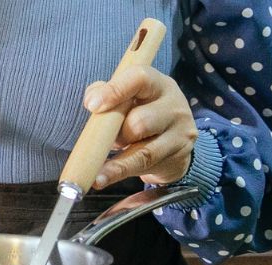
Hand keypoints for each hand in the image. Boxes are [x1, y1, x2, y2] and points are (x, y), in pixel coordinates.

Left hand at [83, 66, 197, 188]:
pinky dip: (118, 173)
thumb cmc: (144, 114)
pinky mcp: (178, 156)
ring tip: (97, 171)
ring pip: (144, 150)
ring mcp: (180, 132)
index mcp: (158, 84)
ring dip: (116, 161)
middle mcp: (174, 105)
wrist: (175, 144)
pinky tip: (101, 179)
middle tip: (110, 141)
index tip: (92, 106)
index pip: (139, 78)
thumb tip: (92, 98)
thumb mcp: (129, 99)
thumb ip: (108, 92)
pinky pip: (143, 167)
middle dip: (117, 134)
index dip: (115, 91)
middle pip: (141, 120)